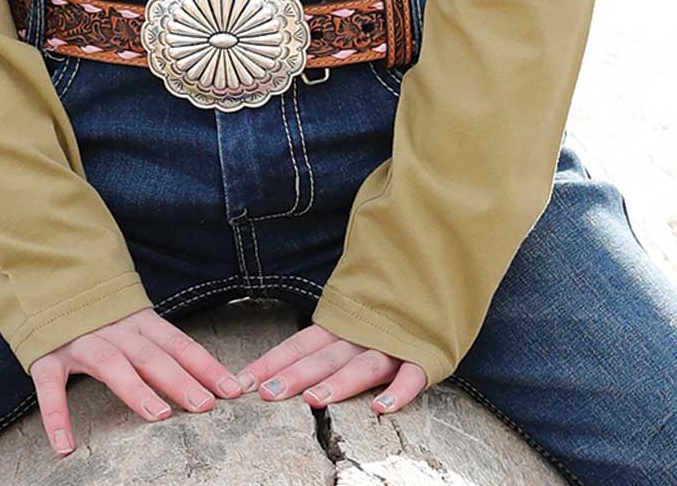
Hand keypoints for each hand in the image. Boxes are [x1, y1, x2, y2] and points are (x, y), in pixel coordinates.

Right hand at [29, 307, 247, 455]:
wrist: (46, 275)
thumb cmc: (96, 310)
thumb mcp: (130, 318)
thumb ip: (157, 343)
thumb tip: (200, 376)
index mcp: (137, 320)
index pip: (177, 343)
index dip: (205, 365)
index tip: (233, 388)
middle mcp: (113, 328)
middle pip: (150, 354)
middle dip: (179, 379)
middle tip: (206, 405)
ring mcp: (79, 340)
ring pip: (111, 364)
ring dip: (136, 389)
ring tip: (159, 415)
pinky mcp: (48, 356)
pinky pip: (51, 388)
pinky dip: (56, 416)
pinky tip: (64, 446)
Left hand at [234, 319, 426, 412]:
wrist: (435, 267)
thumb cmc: (387, 301)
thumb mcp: (352, 310)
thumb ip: (325, 332)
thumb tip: (284, 360)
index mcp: (340, 323)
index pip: (299, 345)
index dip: (271, 363)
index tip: (241, 383)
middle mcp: (361, 333)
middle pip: (324, 357)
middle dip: (294, 375)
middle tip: (267, 393)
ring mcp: (392, 342)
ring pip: (362, 364)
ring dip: (339, 383)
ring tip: (314, 399)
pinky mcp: (424, 353)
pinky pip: (411, 375)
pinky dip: (398, 391)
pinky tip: (380, 408)